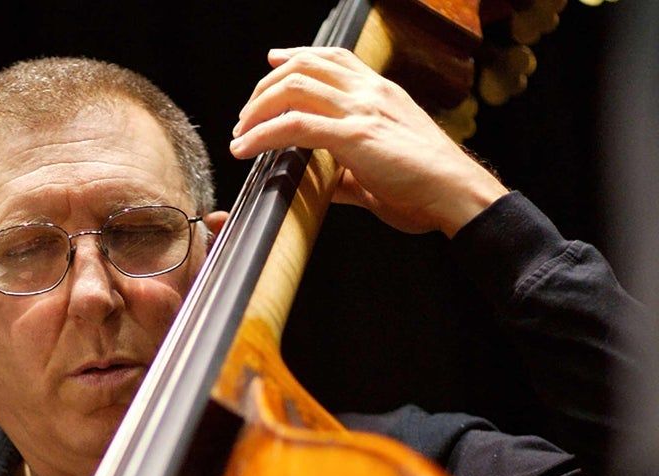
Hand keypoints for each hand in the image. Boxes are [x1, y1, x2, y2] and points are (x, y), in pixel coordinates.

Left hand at [230, 47, 507, 236]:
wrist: (459, 194)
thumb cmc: (427, 187)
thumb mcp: (382, 169)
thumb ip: (347, 172)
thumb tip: (323, 183)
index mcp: (381, 93)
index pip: (333, 58)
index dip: (297, 55)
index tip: (273, 61)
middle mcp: (370, 92)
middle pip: (303, 67)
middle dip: (264, 88)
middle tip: (246, 116)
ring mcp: (362, 110)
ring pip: (293, 87)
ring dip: (257, 109)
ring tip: (241, 133)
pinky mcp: (354, 136)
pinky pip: (294, 125)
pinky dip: (261, 134)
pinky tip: (245, 148)